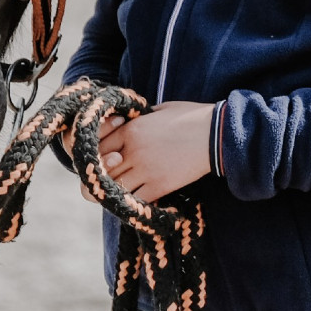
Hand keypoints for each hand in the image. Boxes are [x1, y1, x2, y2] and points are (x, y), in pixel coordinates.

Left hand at [92, 100, 214, 203]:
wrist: (215, 134)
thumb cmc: (189, 117)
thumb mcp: (158, 110)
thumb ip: (138, 119)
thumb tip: (127, 124)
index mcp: (131, 129)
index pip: (97, 147)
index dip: (95, 155)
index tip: (101, 159)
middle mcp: (133, 150)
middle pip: (101, 170)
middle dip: (98, 175)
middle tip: (103, 179)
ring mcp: (146, 170)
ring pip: (113, 188)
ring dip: (112, 191)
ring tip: (117, 190)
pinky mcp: (160, 186)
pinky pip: (135, 200)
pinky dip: (131, 201)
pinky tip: (135, 197)